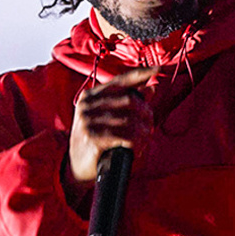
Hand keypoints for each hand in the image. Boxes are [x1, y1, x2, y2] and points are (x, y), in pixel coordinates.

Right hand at [68, 67, 157, 181]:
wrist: (76, 166)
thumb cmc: (94, 140)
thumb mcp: (107, 118)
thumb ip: (126, 101)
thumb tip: (150, 88)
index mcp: (90, 96)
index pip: (119, 81)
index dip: (140, 74)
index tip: (158, 69)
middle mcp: (87, 105)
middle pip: (129, 99)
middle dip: (146, 112)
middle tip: (151, 125)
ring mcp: (88, 120)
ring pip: (129, 120)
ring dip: (143, 131)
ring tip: (146, 139)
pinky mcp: (92, 137)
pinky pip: (124, 136)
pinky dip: (136, 142)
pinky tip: (137, 148)